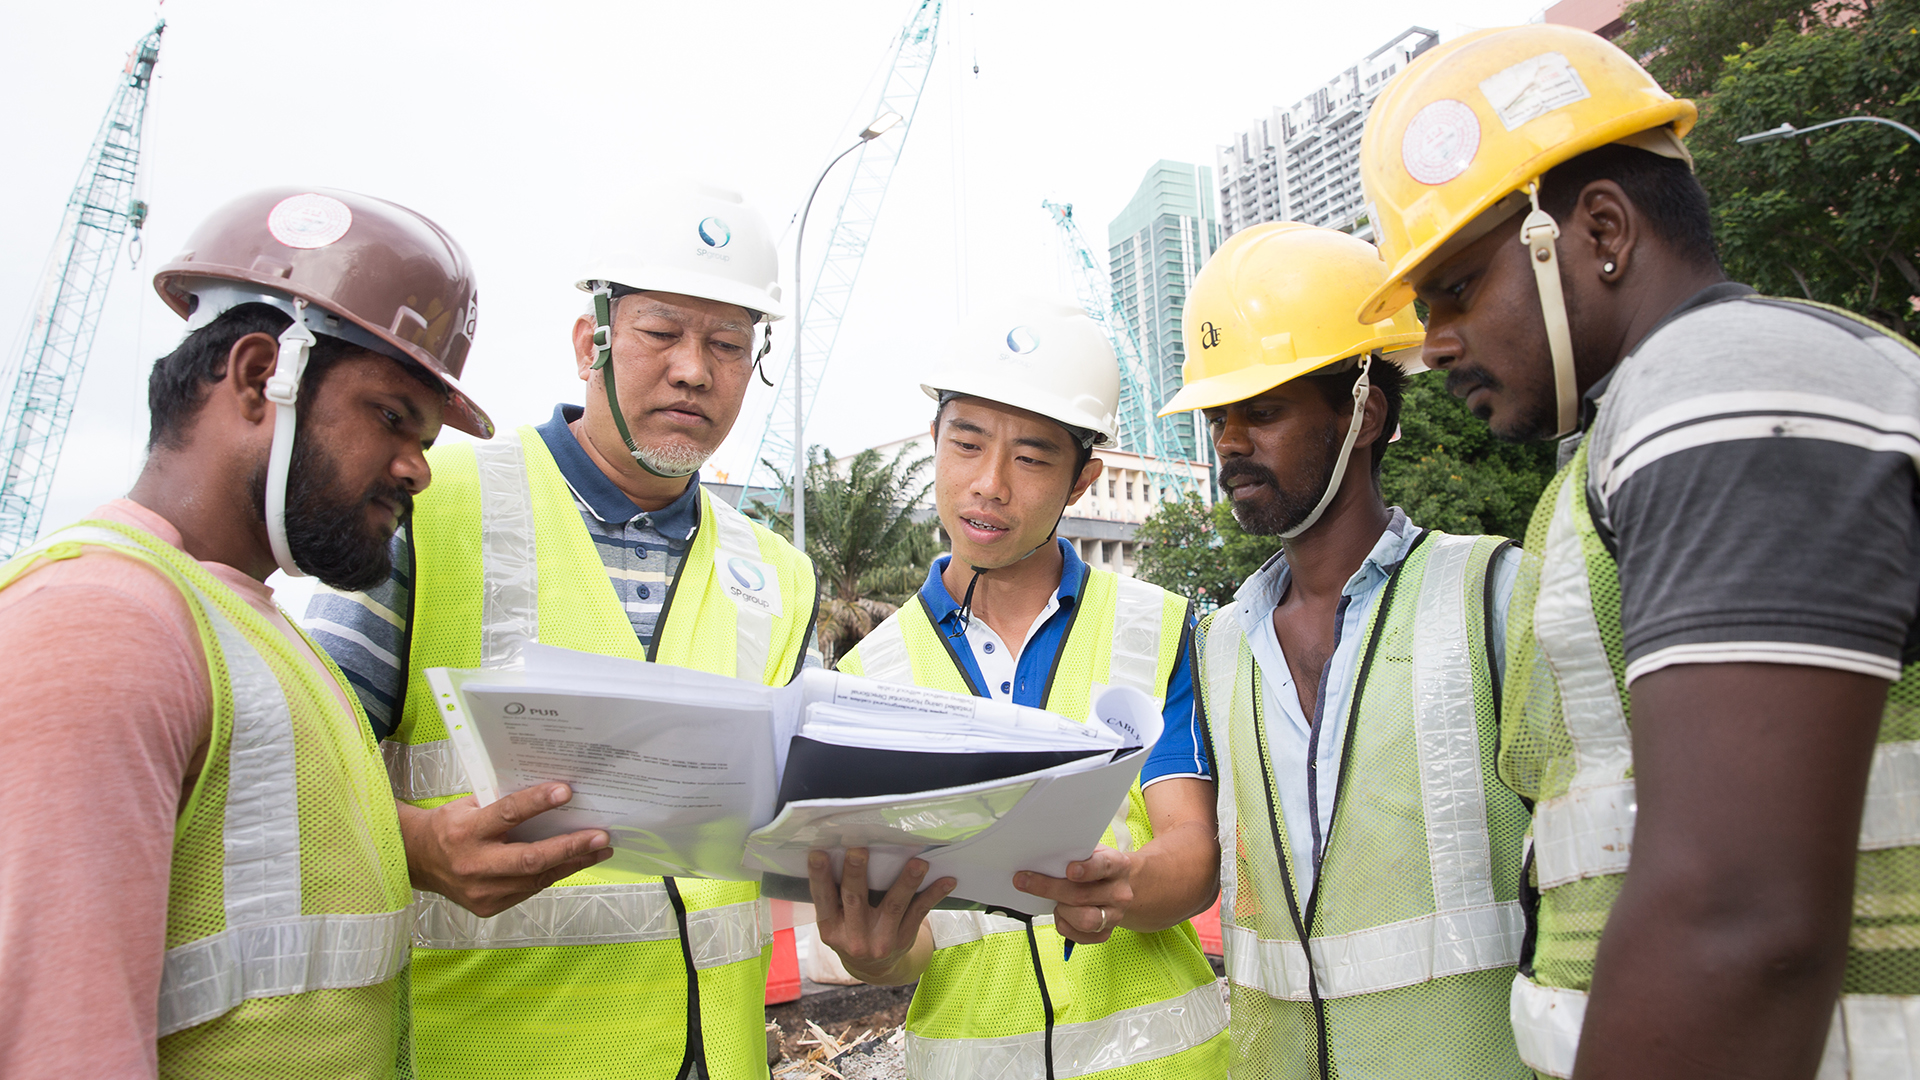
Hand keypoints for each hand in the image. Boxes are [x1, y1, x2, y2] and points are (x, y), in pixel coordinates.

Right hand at [398, 783, 612, 916]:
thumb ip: (501, 803)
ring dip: (572, 863)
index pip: (506, 814)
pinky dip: (552, 874)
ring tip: (599, 850)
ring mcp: (481, 891)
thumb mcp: (468, 806)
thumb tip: (548, 794)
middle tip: (600, 836)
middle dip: (569, 847)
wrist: (418, 861)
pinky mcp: (488, 907)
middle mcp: (473, 865)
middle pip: (529, 859)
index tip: (565, 791)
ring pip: (535, 879)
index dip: (537, 802)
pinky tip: (572, 863)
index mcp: (465, 832)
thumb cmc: (449, 827)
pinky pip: (528, 890)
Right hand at [807, 847, 953, 985]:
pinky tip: (948, 881)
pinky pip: (919, 913)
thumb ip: (837, 896)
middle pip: (854, 899)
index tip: (818, 853)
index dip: (819, 876)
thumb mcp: (836, 922)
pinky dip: (934, 895)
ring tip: (918, 863)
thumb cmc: (852, 932)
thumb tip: (842, 849)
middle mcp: (854, 937)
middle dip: (856, 873)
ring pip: (894, 906)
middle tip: (858, 849)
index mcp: (831, 928)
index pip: (823, 899)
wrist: (875, 968)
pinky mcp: (904, 938)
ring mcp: (881, 940)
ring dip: (906, 882)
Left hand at [1015, 845, 1133, 943]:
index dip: (1087, 869)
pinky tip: (1061, 912)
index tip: (1069, 870)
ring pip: (1084, 920)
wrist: (1113, 886)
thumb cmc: (1095, 866)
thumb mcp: (1089, 853)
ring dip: (1061, 910)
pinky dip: (1063, 924)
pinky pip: (1078, 935)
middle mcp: (1119, 892)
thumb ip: (1072, 854)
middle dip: (1049, 888)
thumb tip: (1040, 857)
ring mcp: (1114, 915)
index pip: (1104, 866)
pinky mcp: (1104, 933)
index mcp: (1118, 866)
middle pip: (1082, 895)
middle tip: (1024, 881)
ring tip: (1054, 901)